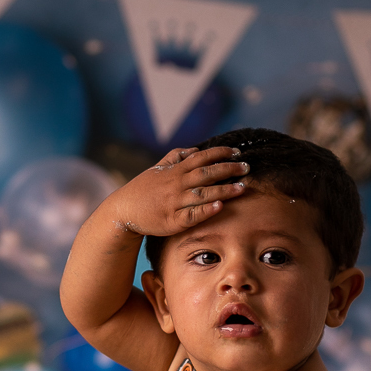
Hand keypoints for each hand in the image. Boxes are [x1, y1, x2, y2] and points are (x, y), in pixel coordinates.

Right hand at [111, 146, 248, 236]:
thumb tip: (195, 149)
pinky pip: (192, 215)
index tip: (237, 152)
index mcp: (174, 171)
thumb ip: (175, 157)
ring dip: (223, 189)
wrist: (123, 211)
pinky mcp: (172, 220)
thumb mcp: (156, 169)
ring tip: (242, 188)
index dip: (220, 153)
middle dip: (228, 169)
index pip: (201, 158)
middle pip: (206, 173)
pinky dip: (206, 210)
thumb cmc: (141, 189)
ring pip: (203, 193)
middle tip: (247, 167)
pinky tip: (219, 206)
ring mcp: (174, 202)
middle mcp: (176, 184)